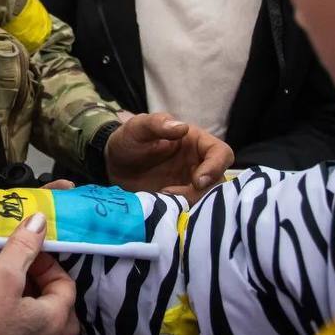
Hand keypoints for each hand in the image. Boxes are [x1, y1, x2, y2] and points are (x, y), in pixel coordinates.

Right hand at [0, 212, 78, 334]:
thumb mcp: (1, 275)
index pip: (66, 284)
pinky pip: (23, 333)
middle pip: (59, 305)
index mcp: (55, 321)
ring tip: (5, 283)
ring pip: (40, 320)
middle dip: (43, 283)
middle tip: (21, 269)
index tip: (24, 252)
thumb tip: (40, 221)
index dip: (47, 262)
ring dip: (29, 299)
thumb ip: (23, 247)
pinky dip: (16, 316)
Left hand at [105, 112, 232, 203]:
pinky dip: (180, 211)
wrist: (113, 165)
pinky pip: (190, 209)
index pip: (222, 153)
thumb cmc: (129, 140)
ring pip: (207, 199)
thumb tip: (182, 127)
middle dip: (201, 192)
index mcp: (195, 142)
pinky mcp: (180, 200)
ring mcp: (190, 184)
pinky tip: (161, 206)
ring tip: (161, 198)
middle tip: (171, 193)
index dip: (216, 167)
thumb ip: (157, 123)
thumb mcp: (138, 127)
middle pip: (218, 181)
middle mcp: (198, 164)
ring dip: (189, 203)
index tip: (197, 180)